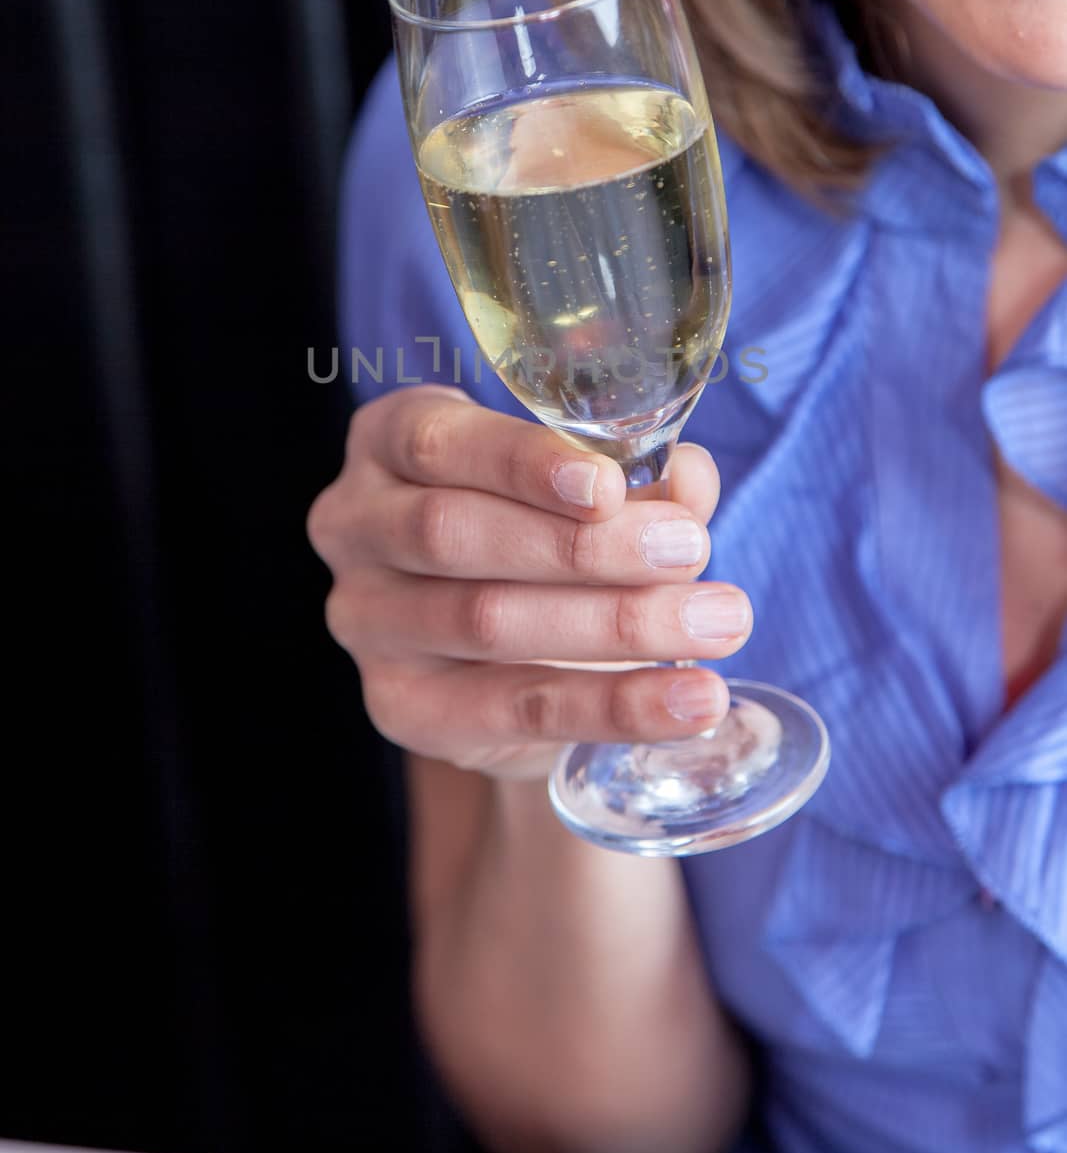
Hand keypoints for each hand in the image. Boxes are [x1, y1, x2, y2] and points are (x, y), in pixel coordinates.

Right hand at [307, 385, 752, 781]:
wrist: (517, 656)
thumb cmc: (546, 535)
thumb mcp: (587, 490)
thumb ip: (636, 476)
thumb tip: (688, 478)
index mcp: (388, 442)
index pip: (436, 443)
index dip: (522, 463)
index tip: (609, 486)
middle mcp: (353, 525)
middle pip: (452, 533)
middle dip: (582, 546)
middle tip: (690, 551)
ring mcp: (365, 622)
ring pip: (485, 621)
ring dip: (615, 623)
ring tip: (718, 622)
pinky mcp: (399, 708)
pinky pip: (512, 710)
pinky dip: (614, 706)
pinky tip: (689, 700)